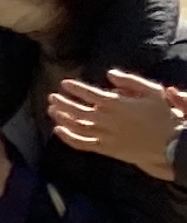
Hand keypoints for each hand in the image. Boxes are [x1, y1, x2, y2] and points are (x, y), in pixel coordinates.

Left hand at [49, 73, 186, 179]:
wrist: (170, 143)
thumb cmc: (163, 115)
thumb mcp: (152, 91)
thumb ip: (129, 81)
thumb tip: (109, 74)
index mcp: (115, 104)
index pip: (88, 94)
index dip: (74, 88)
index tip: (64, 83)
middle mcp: (105, 119)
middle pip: (76, 110)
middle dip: (62, 102)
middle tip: (52, 96)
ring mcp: (104, 135)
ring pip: (75, 126)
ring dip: (61, 117)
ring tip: (52, 110)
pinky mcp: (105, 149)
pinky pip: (81, 143)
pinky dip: (67, 137)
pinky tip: (58, 130)